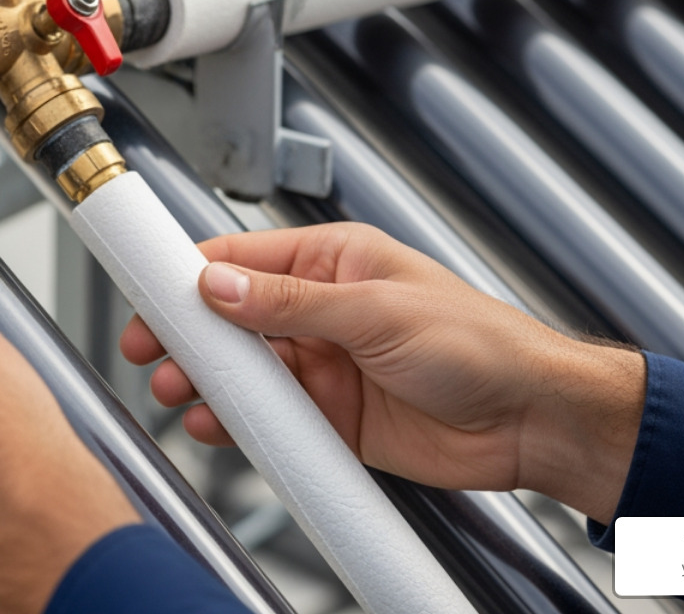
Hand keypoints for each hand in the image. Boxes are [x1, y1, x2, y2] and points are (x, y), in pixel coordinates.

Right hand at [119, 222, 644, 522]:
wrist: (533, 420)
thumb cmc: (481, 343)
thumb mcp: (375, 310)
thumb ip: (290, 301)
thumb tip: (220, 284)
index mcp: (336, 261)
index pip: (247, 258)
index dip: (193, 272)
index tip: (150, 284)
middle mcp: (325, 310)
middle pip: (236, 317)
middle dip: (190, 332)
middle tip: (151, 348)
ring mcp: (327, 365)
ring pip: (248, 369)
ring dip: (210, 379)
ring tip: (178, 390)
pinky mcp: (334, 417)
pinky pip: (273, 416)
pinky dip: (240, 422)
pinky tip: (218, 424)